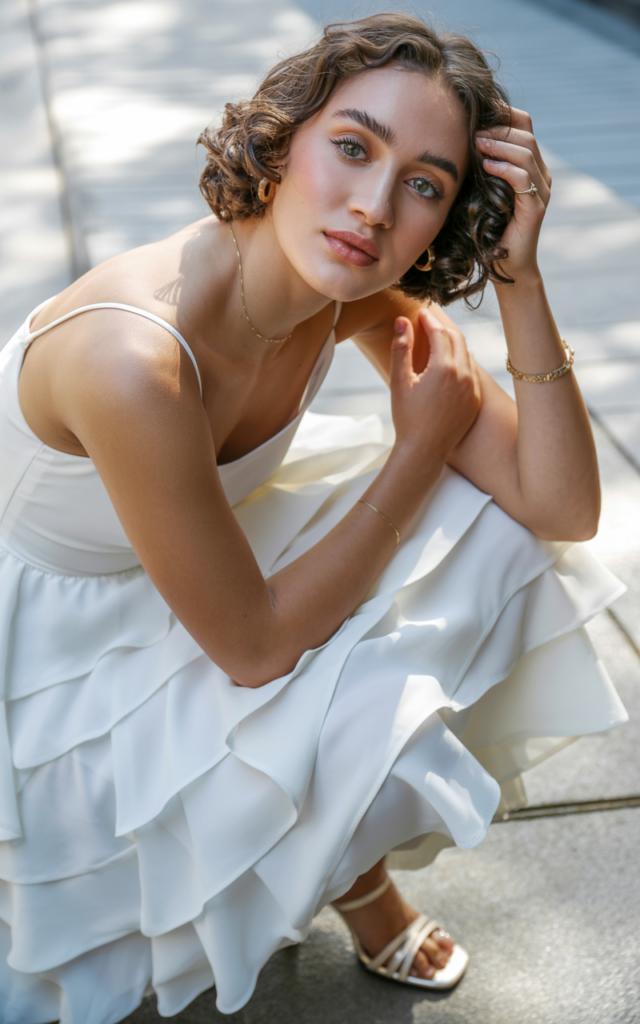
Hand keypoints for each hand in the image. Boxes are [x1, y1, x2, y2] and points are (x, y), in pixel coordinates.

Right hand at [390, 306, 480, 461]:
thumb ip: (401, 348)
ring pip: (467, 355)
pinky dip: (462, 364)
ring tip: (439, 343)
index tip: (421, 314)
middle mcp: (464, 375)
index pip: (440, 333)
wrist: (424, 450)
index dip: (429, 321)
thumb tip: (402, 321)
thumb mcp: (399, 382)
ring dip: (454, 345)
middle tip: (429, 324)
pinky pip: (472, 374)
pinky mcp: (476, 401)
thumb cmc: (407, 418)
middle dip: (443, 329)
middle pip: (457, 340)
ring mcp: (473, 389)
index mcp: (444, 368)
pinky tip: (449, 368)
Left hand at [475, 107, 551, 278]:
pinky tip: (486, 166)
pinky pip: (523, 178)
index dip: (503, 115)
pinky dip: (504, 168)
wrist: (505, 265)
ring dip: (499, 144)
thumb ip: (480, 165)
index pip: (524, 126)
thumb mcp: (483, 190)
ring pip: (526, 152)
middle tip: (473, 129)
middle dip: (498, 128)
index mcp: (531, 166)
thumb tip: (459, 138)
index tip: (477, 114)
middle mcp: (541, 174)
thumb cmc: (489, 228)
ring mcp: (541, 190)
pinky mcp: (536, 208)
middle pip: (526, 134)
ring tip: (477, 143)